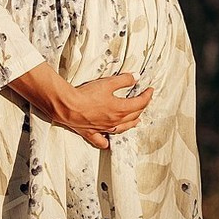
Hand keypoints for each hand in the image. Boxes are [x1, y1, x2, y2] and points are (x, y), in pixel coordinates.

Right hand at [7, 63, 153, 149]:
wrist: (68, 106)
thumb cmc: (87, 94)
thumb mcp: (108, 83)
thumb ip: (124, 80)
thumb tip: (136, 77)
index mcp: (120, 109)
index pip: (140, 104)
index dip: (147, 96)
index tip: (150, 90)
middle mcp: (115, 122)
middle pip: (133, 116)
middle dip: (142, 107)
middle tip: (145, 100)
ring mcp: (104, 129)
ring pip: (122, 129)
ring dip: (131, 123)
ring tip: (136, 120)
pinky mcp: (92, 133)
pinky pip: (102, 140)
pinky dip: (107, 141)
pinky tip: (109, 142)